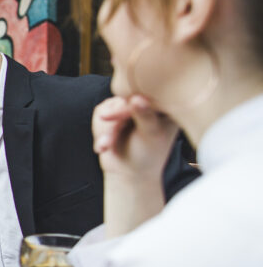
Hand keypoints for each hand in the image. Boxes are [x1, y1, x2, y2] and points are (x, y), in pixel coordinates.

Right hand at [93, 95, 176, 236]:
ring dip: (105, 129)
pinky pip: (100, 112)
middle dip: (115, 122)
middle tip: (109, 140)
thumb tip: (136, 97)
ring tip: (106, 145)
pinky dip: (99, 130)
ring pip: (110, 106)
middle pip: (126, 99)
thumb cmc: (147, 156)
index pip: (148, 94)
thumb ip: (144, 116)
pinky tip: (104, 145)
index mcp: (165, 105)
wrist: (128, 172)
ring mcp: (128, 106)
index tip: (124, 118)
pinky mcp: (112, 111)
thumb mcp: (151, 136)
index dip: (135, 105)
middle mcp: (146, 102)